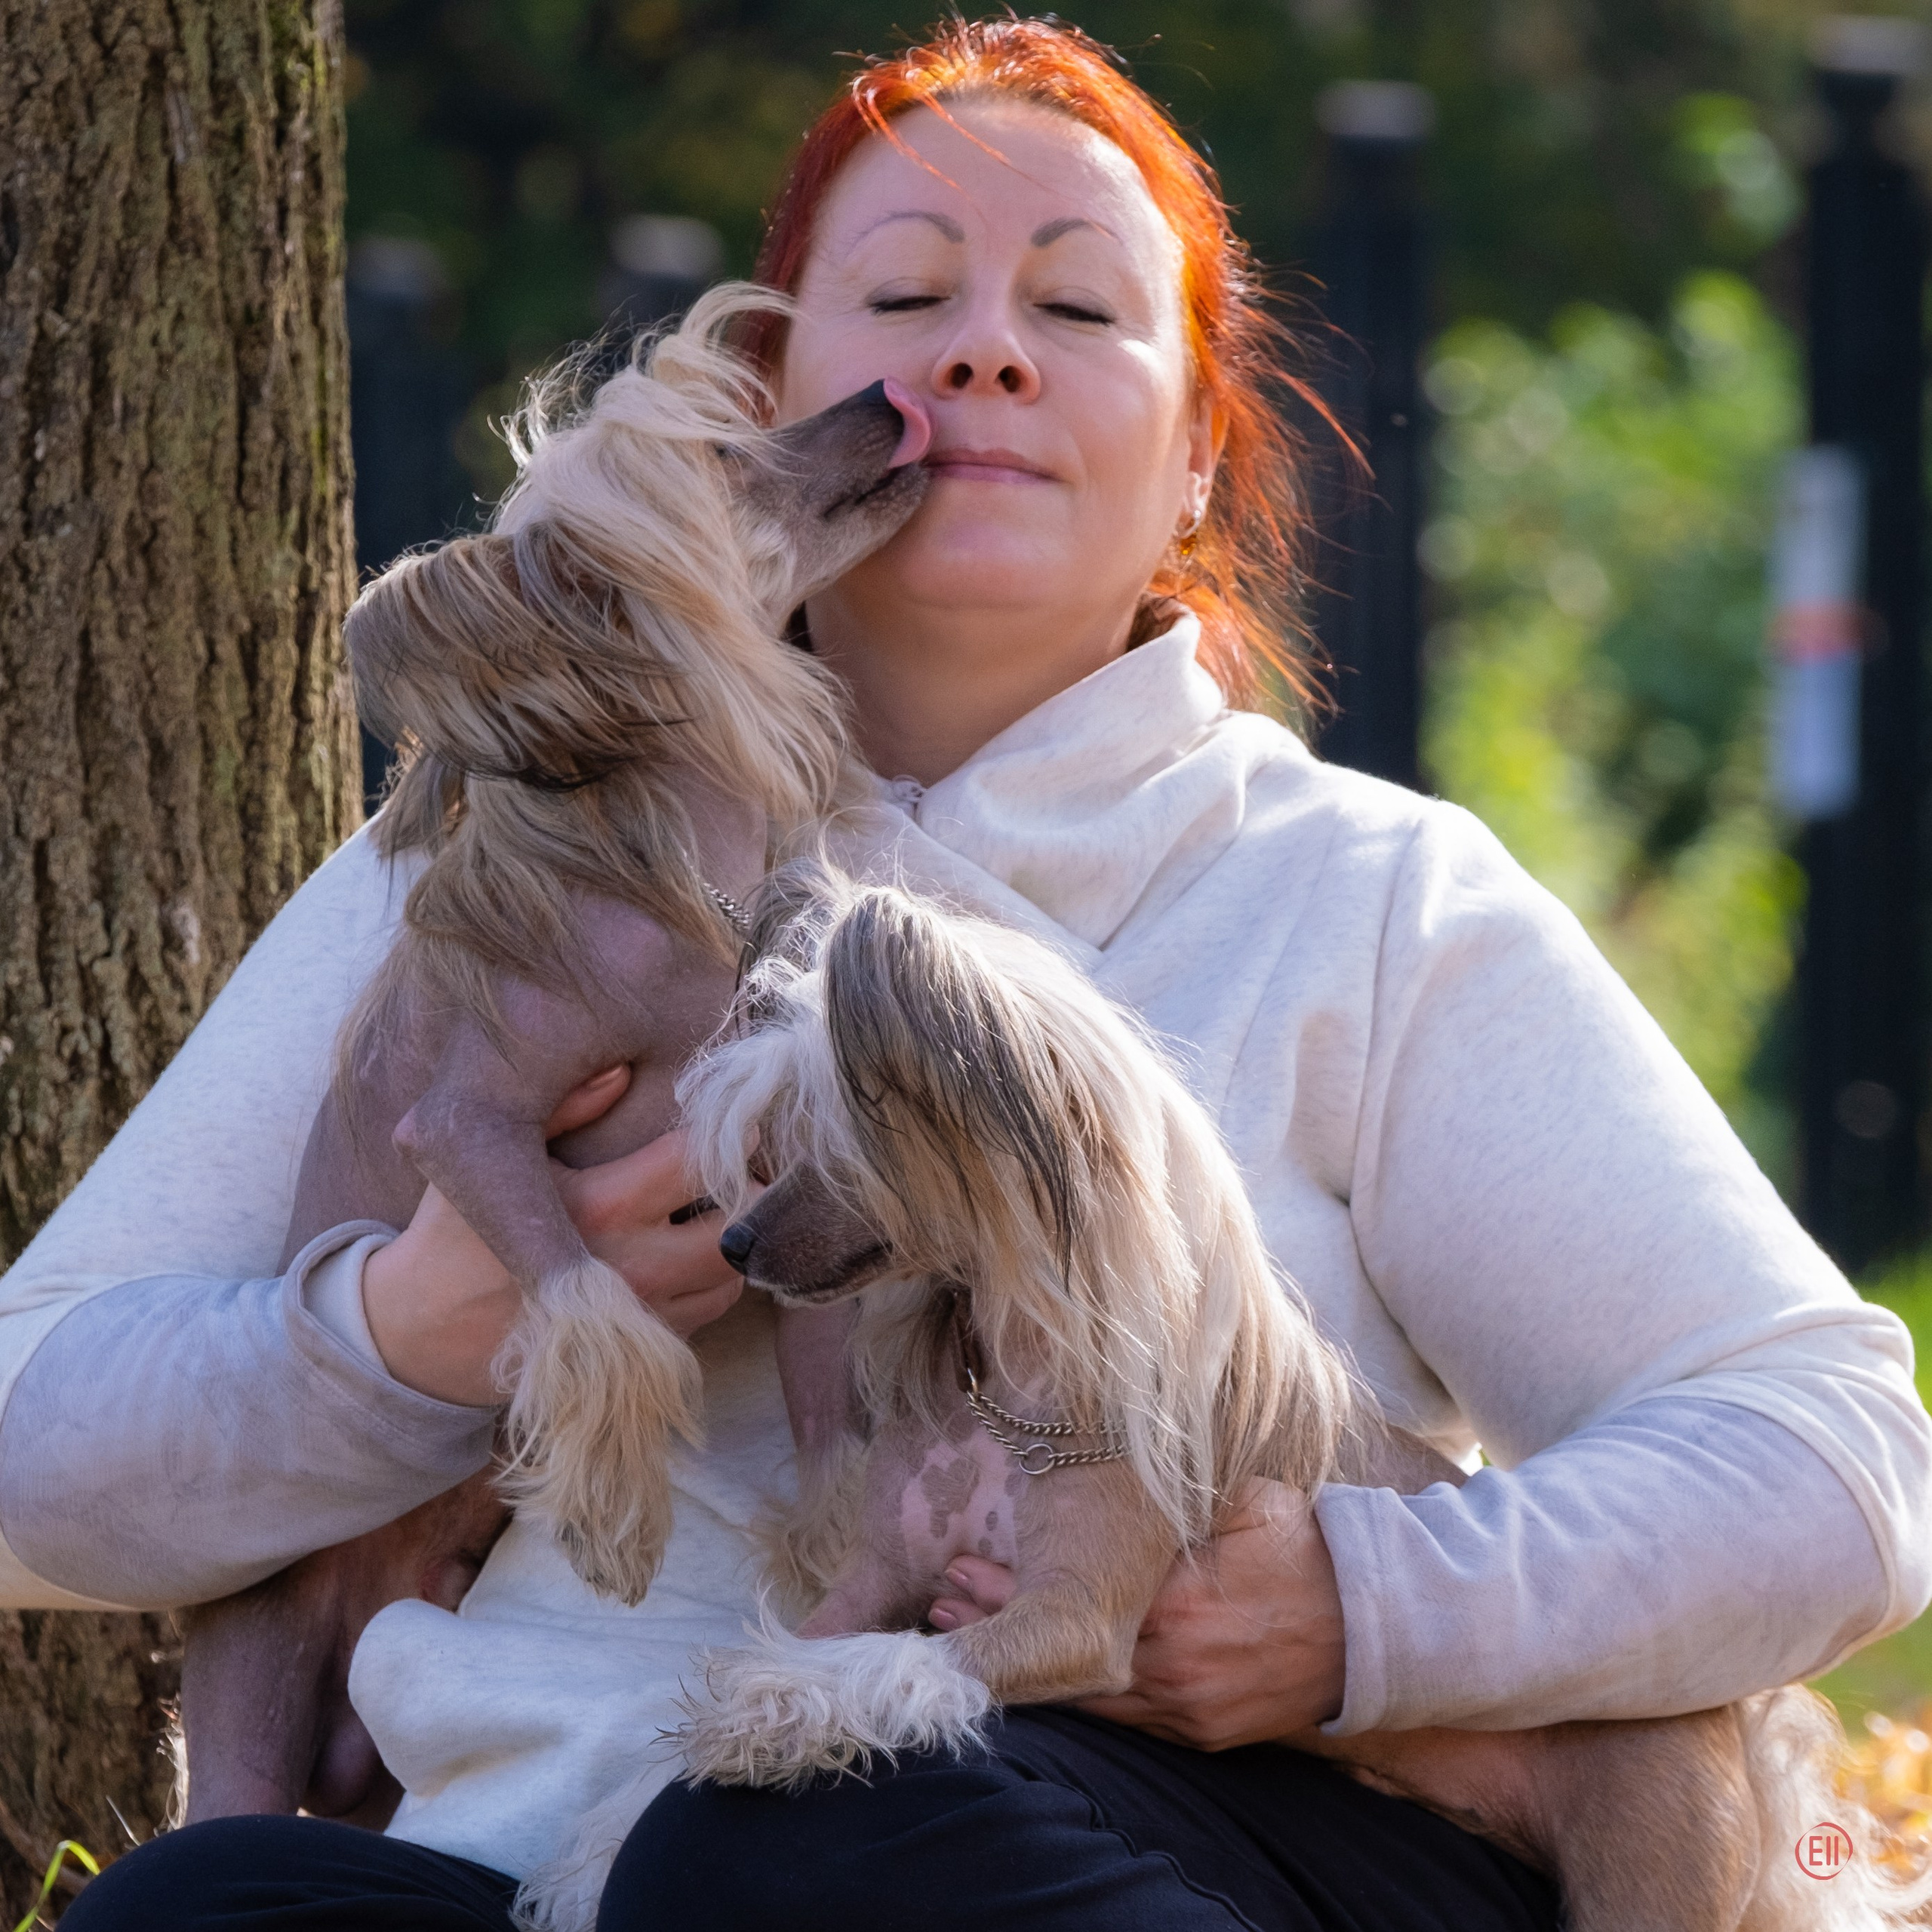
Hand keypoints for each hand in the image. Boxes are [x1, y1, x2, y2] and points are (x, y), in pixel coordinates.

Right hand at [363, 1067, 742, 1404]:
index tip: (734, 1115)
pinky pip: (710, 1310)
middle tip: (737, 1166)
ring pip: (732, 1274)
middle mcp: (632, 1267)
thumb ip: (563, 1108)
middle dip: (747, 1193)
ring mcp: (642, 1317)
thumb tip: (623, 1065)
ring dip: (734, 1238)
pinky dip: (713, 1278)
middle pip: (736, 1227)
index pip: (695, 1163)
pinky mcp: (641, 1352)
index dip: (726, 1134)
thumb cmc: (455, 1234)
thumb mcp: (489, 1158)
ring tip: (714, 1205)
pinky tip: (688, 1249)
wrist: (422, 1334)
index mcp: (598, 1207)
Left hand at [928, 1478, 1346, 1749]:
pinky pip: (1127, 1723)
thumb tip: (1121, 1455)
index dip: (1011, 1588)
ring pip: (1086, 1697)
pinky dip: (1080, 1702)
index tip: (961, 1570)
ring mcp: (1187, 1705)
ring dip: (1027, 1670)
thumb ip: (1178, 1493)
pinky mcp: (1203, 1732)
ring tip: (965, 1641)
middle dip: (1002, 1626)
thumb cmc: (1305, 1550)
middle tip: (941, 1605)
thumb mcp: (1242, 1501)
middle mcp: (1173, 1662)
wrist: (1375, 1626)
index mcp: (1176, 1601)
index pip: (1070, 1598)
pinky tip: (1040, 1681)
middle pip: (1063, 1652)